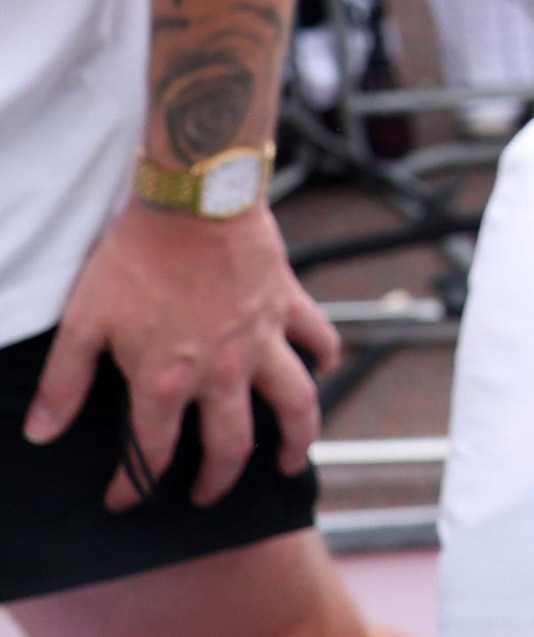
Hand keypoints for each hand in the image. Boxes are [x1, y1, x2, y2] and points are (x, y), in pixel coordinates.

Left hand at [20, 203, 335, 512]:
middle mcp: (222, 372)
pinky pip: (318, 339)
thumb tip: (42, 433)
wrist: (195, 200)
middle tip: (205, 495)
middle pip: (229, 446)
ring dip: (297, 440)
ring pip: (294, 404)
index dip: (133, 486)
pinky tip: (320, 370)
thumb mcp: (83, 321)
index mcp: (167, 380)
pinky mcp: (287, 305)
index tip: (123, 500)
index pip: (151, 452)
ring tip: (293, 461)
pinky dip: (324, 358)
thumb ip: (64, 383)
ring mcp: (261, 340)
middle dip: (216, 481)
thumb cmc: (135, 258)